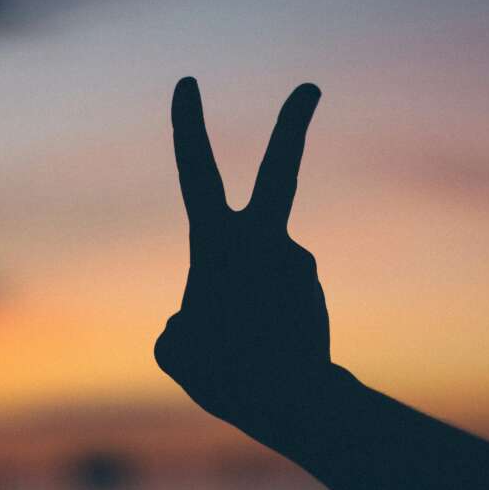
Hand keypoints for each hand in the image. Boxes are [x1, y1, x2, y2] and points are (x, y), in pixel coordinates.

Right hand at [155, 77, 329, 438]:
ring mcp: (296, 265)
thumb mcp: (175, 350)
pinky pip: (273, 306)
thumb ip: (182, 324)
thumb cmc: (228, 374)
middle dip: (293, 124)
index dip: (187, 126)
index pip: (197, 173)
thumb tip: (206, 318)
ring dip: (244, 311)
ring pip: (256, 278)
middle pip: (280, 170)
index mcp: (220, 243)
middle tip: (311, 86)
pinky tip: (262, 359)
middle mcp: (266, 243)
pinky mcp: (313, 291)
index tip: (187, 82)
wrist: (296, 406)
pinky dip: (261, 329)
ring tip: (244, 354)